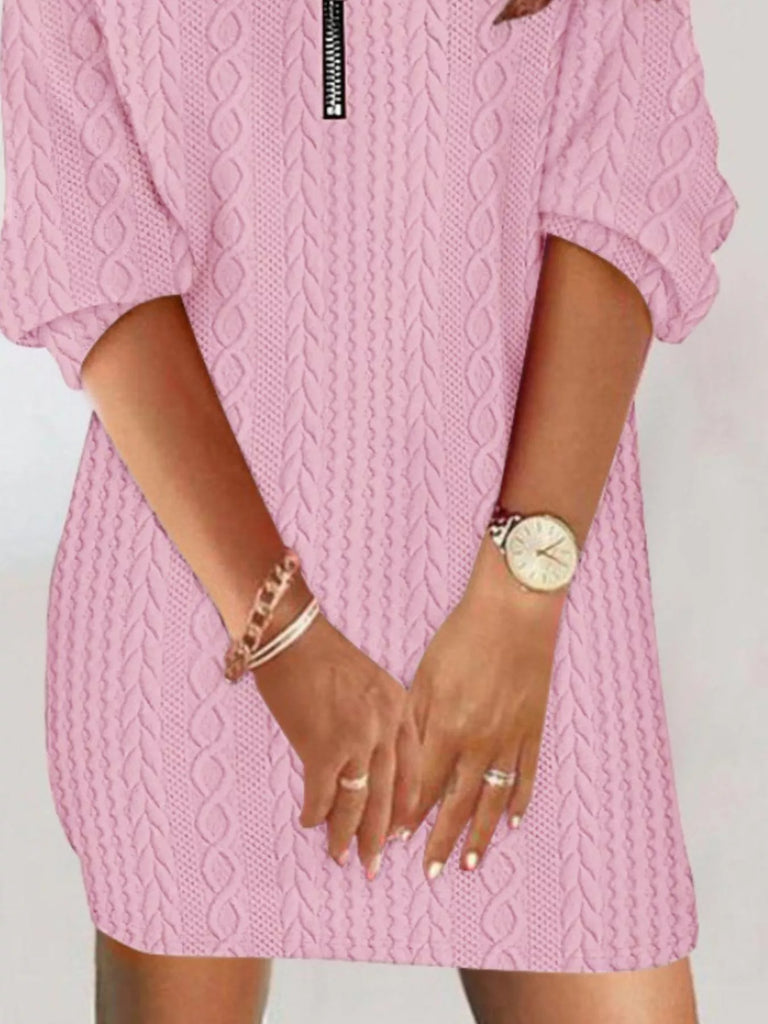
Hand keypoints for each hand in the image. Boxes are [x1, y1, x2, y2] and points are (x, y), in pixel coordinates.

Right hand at [252, 575, 421, 878]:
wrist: (292, 634)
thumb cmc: (324, 656)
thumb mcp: (370, 683)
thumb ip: (379, 720)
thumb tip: (368, 764)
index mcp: (400, 709)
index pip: (412, 769)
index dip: (406, 806)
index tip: (401, 833)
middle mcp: (385, 727)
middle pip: (388, 794)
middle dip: (379, 835)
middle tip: (374, 865)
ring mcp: (356, 739)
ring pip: (357, 801)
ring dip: (346, 834)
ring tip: (340, 857)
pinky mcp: (323, 747)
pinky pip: (322, 794)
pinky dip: (315, 813)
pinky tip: (309, 822)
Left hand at [404, 533, 565, 878]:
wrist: (514, 613)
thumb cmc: (462, 637)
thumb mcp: (426, 675)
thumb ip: (414, 720)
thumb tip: (399, 759)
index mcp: (446, 728)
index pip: (423, 787)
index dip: (408, 817)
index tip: (394, 840)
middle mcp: (478, 743)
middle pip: (457, 804)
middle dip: (441, 841)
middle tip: (431, 872)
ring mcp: (510, 740)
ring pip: (493, 801)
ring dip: (479, 835)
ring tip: (470, 864)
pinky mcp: (533, 729)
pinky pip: (526, 776)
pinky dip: (519, 802)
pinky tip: (511, 822)